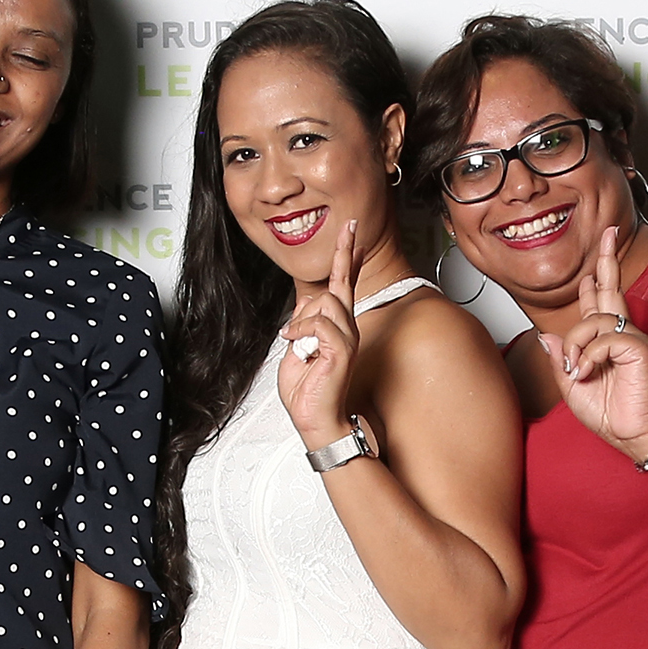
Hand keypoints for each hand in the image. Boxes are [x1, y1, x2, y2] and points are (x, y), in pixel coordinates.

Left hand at [277, 219, 361, 451]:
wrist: (314, 419)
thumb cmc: (307, 391)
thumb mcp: (295, 349)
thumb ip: (301, 323)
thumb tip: (303, 303)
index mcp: (336, 327)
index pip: (343, 286)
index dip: (347, 259)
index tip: (352, 235)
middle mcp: (346, 328)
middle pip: (340, 284)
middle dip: (343, 255)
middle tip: (349, 229)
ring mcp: (347, 338)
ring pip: (325, 302)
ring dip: (301, 320)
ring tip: (297, 342)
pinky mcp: (342, 350)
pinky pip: (318, 325)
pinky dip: (300, 332)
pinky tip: (295, 345)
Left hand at [539, 227, 647, 460]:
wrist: (635, 435)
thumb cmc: (612, 415)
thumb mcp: (573, 388)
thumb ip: (561, 361)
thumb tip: (546, 336)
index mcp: (607, 340)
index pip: (600, 302)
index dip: (596, 280)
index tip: (593, 264)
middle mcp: (622, 333)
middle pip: (612, 288)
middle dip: (607, 259)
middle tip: (608, 231)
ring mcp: (632, 338)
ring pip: (593, 320)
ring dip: (577, 345)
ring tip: (578, 370)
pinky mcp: (639, 347)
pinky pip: (605, 339)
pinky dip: (590, 357)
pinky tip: (590, 372)